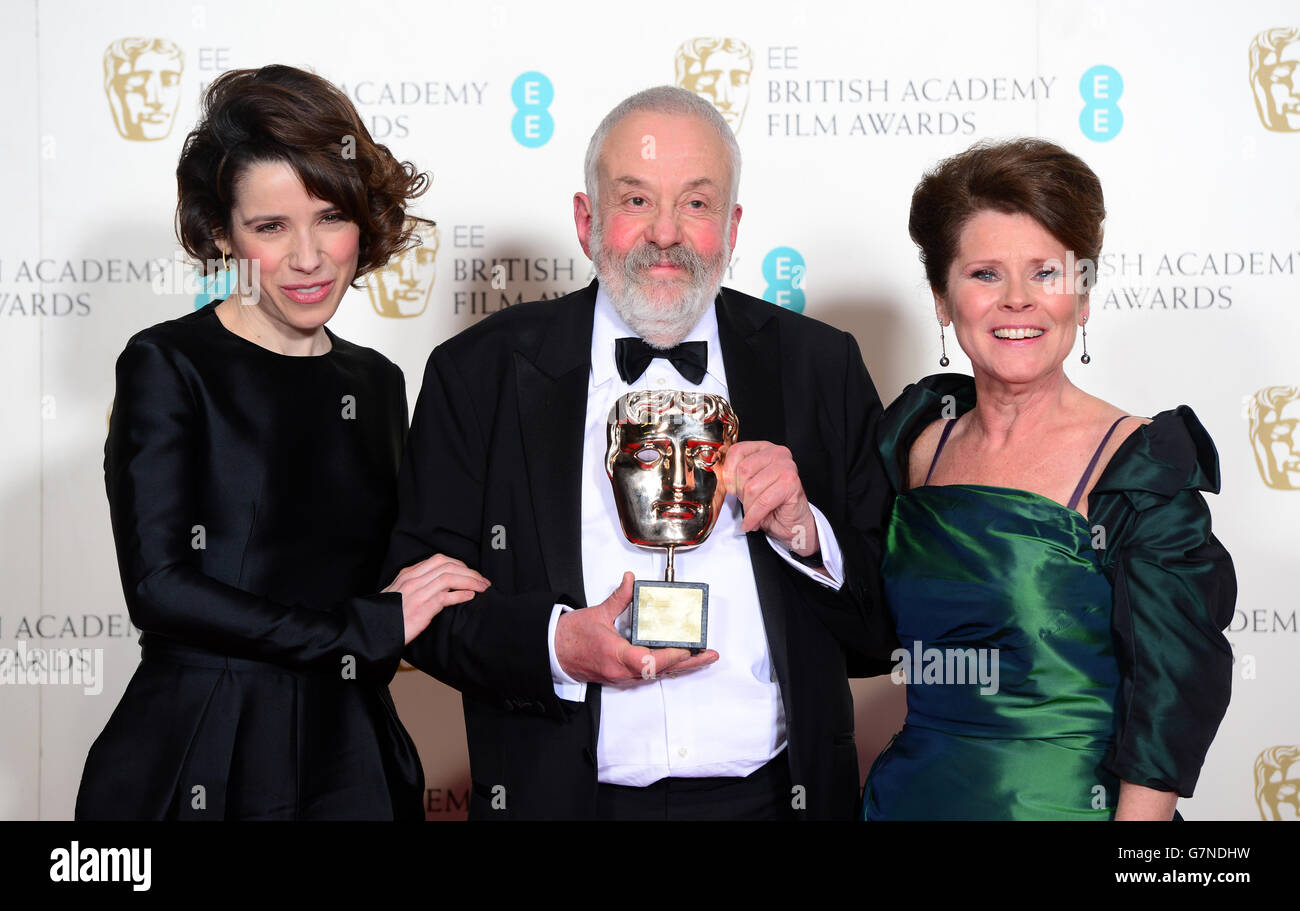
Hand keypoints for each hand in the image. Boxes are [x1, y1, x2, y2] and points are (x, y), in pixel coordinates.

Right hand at [383, 554, 489, 644]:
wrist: (372, 631)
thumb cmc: (387, 616)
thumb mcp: (400, 595)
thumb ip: (417, 587)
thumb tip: (440, 588)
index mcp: (408, 574)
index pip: (439, 560)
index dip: (459, 564)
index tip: (471, 572)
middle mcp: (413, 580)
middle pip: (448, 566)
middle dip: (470, 571)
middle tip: (483, 581)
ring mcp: (416, 593)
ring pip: (449, 578)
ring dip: (470, 581)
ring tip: (483, 588)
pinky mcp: (420, 609)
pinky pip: (445, 597)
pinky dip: (460, 595)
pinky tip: (470, 596)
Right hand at [555, 572, 718, 683]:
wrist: (554, 653)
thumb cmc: (572, 638)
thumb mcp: (597, 613)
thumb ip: (619, 597)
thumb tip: (630, 581)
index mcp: (615, 655)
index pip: (647, 661)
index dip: (669, 657)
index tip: (686, 648)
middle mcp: (621, 671)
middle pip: (660, 671)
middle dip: (688, 663)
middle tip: (709, 655)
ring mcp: (622, 677)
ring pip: (658, 675)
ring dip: (681, 667)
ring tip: (703, 658)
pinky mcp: (622, 678)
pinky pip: (649, 675)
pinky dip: (667, 668)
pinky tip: (681, 662)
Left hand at [721, 440, 819, 555]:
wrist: (791, 522)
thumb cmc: (769, 503)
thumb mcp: (746, 485)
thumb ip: (734, 476)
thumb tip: (718, 475)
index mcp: (763, 448)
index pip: (737, 450)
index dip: (728, 472)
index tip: (730, 489)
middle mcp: (777, 453)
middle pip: (743, 469)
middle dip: (741, 493)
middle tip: (747, 503)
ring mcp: (787, 466)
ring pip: (752, 487)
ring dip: (749, 507)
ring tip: (754, 513)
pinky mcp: (792, 483)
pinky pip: (763, 501)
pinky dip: (754, 517)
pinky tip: (753, 523)